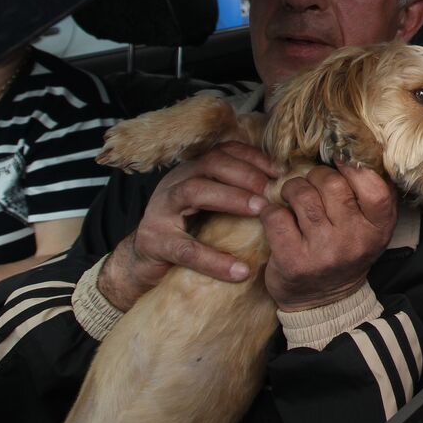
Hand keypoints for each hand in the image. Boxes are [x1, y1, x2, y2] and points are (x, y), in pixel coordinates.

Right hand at [99, 142, 275, 310]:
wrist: (141, 263)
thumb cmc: (185, 232)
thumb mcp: (210, 207)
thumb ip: (234, 193)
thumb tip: (279, 188)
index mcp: (191, 172)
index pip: (223, 151)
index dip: (253, 157)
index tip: (281, 171)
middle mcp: (174, 184)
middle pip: (210, 164)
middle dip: (245, 174)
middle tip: (271, 190)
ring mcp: (160, 211)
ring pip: (193, 192)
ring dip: (231, 197)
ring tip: (261, 210)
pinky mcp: (154, 243)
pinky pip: (186, 249)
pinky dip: (213, 259)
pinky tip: (239, 270)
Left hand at [261, 164, 396, 311]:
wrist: (323, 301)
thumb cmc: (346, 252)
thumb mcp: (371, 228)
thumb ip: (372, 195)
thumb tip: (355, 149)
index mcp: (379, 228)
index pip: (374, 186)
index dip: (354, 166)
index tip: (340, 161)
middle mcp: (354, 239)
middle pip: (331, 184)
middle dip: (316, 176)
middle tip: (311, 183)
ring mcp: (323, 251)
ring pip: (302, 195)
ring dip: (292, 189)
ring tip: (292, 196)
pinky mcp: (293, 260)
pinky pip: (275, 216)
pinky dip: (270, 211)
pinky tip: (276, 217)